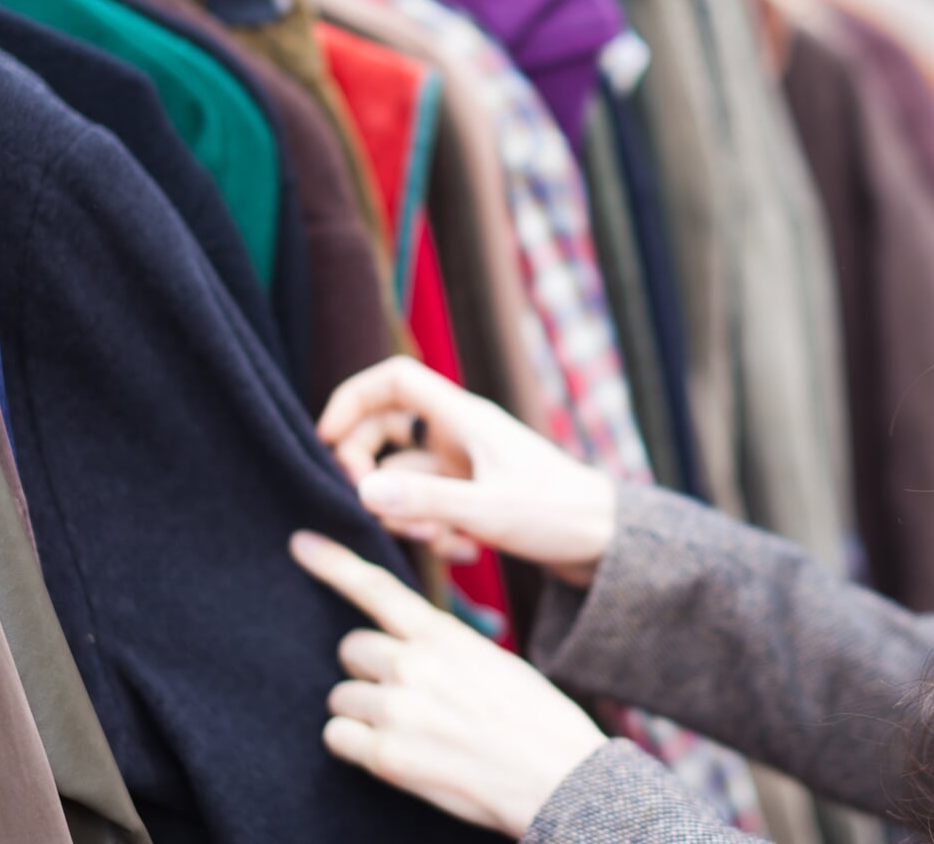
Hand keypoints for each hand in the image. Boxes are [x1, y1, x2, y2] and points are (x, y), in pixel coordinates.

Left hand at [291, 531, 608, 837]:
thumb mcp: (494, 662)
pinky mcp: (386, 755)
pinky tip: (394, 753)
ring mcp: (397, 710)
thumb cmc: (536, 721)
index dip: (335, 564)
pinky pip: (337, 737)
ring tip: (409, 730)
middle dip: (369, 670)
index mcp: (445, 636)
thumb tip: (407, 650)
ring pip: (341, 697)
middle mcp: (414, 665)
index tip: (301, 544)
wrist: (559, 776)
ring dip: (364, 712)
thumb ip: (445, 649)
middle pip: (352, 649)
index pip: (378, 589)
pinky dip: (356, 746)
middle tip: (404, 694)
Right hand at [318, 356, 616, 587]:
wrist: (609, 545)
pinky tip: (465, 552)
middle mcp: (462, 435)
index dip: (352, 399)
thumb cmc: (560, 516)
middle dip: (368, 471)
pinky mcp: (475, 497)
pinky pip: (432, 505)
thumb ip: (426, 500)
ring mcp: (467, 467)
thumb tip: (362, 489)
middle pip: (385, 430)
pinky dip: (436, 529)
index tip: (324, 440)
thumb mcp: (488, 512)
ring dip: (407, 512)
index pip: (394, 380)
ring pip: (406, 477)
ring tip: (442, 540)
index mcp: (465, 418)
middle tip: (369, 508)